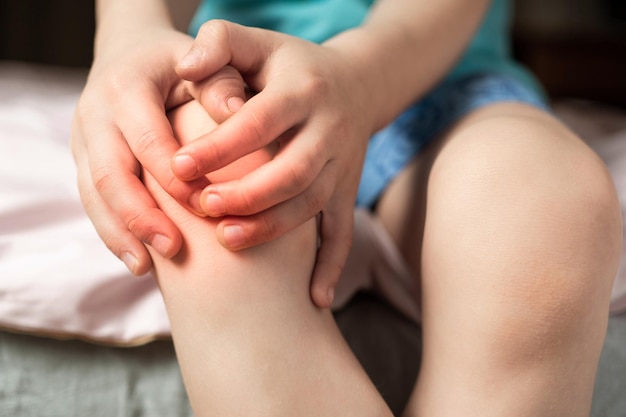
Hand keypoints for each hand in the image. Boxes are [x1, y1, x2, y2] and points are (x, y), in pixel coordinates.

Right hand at [71, 25, 245, 274]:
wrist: (133, 54)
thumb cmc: (180, 63)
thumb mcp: (203, 62)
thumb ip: (221, 83)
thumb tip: (238, 111)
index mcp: (126, 87)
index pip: (147, 139)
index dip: (174, 177)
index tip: (205, 206)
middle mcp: (95, 114)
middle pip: (109, 172)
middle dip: (140, 215)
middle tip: (173, 248)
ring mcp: (83, 139)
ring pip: (92, 194)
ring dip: (119, 233)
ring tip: (145, 267)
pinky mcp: (83, 160)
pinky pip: (91, 202)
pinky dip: (112, 233)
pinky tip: (137, 261)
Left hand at [172, 21, 376, 306]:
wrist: (357, 83)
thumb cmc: (290, 65)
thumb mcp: (257, 42)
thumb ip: (219, 42)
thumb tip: (182, 64)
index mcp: (303, 90)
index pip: (260, 121)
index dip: (221, 146)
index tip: (179, 167)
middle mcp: (329, 128)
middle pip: (292, 170)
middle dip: (247, 194)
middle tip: (202, 207)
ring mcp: (343, 163)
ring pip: (313, 203)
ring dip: (273, 227)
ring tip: (228, 240)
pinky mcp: (347, 188)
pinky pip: (344, 230)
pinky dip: (332, 265)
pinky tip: (315, 298)